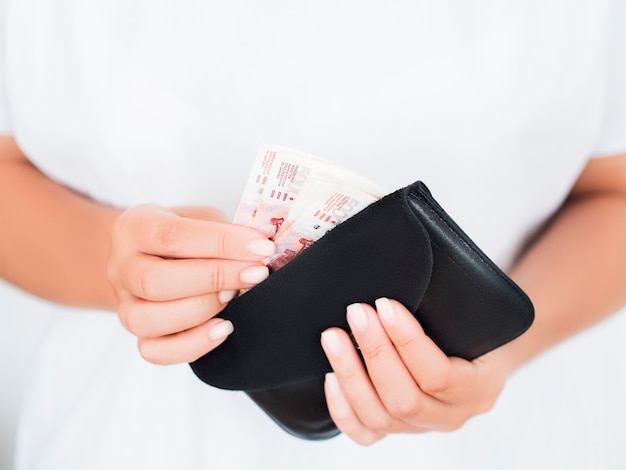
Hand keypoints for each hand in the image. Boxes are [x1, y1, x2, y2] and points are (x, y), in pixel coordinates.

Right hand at [107, 205, 274, 363]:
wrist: (150, 255)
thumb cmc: (183, 235)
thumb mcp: (200, 218)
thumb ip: (223, 231)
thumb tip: (259, 248)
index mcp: (135, 227)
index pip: (171, 235)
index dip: (221, 242)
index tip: (260, 247)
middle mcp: (121, 267)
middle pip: (155, 281)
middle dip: (215, 278)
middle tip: (255, 273)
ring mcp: (125, 305)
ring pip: (148, 320)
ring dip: (202, 310)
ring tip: (235, 296)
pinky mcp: (137, 335)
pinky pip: (154, 352)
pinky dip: (192, 345)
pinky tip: (222, 328)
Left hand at [321, 298, 509, 444]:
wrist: (482, 355)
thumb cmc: (474, 329)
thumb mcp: (473, 315)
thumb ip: (448, 307)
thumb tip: (404, 275)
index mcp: (479, 387)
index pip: (438, 375)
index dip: (407, 341)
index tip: (384, 305)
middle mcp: (451, 416)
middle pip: (405, 398)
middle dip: (374, 351)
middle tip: (356, 313)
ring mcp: (422, 427)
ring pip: (381, 417)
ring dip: (351, 374)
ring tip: (333, 337)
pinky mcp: (397, 430)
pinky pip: (366, 434)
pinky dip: (343, 409)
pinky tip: (331, 377)